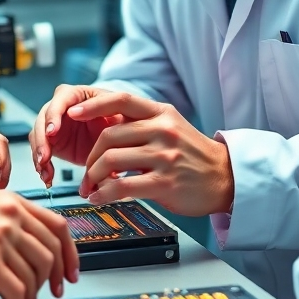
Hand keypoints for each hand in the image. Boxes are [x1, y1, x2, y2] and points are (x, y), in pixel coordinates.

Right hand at [0, 191, 79, 298]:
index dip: (70, 253)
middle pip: (51, 251)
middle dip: (54, 279)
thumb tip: (46, 256)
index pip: (57, 225)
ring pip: (36, 273)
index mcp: (11, 201)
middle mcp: (8, 213)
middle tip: (51, 294)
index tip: (71, 272)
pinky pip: (18, 290)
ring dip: (33, 297)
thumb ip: (16, 227)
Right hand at [30, 84, 123, 185]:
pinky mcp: (53, 142)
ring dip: (39, 154)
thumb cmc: (118, 118)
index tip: (52, 131)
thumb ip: (101, 107)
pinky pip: (41, 151)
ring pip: (38, 136)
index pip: (60, 99)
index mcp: (76, 94)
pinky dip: (42, 165)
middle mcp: (61, 107)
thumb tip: (76, 112)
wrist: (118, 139)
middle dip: (42, 139)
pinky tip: (47, 176)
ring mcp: (54, 125)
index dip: (53, 115)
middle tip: (44, 156)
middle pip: (43, 118)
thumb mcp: (117, 110)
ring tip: (45, 170)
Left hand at [71, 92, 234, 216]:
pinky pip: (122, 186)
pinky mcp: (164, 182)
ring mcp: (164, 156)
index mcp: (161, 113)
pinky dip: (103, 193)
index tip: (72, 114)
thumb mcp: (171, 127)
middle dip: (89, 157)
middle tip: (85, 172)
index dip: (93, 106)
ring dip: (92, 177)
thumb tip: (105, 125)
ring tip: (89, 188)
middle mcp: (162, 130)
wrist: (225, 178)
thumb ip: (142, 124)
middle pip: (109, 135)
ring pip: (111, 160)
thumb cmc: (192, 155)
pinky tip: (99, 198)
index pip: (121, 100)